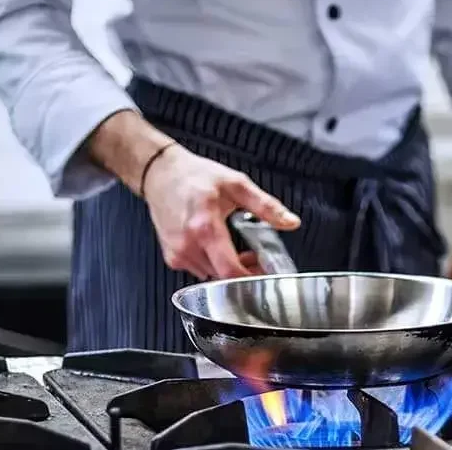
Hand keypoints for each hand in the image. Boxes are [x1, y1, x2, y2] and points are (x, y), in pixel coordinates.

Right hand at [143, 144, 299, 279]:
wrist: (160, 174)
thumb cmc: (195, 176)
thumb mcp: (236, 184)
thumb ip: (266, 206)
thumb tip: (290, 222)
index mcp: (205, 228)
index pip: (230, 270)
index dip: (252, 278)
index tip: (265, 273)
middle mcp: (188, 245)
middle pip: (223, 277)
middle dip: (243, 272)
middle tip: (254, 256)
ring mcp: (178, 254)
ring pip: (212, 276)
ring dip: (226, 268)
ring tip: (234, 248)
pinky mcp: (172, 258)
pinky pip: (199, 270)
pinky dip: (211, 264)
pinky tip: (215, 247)